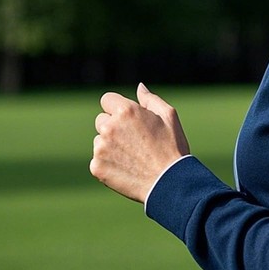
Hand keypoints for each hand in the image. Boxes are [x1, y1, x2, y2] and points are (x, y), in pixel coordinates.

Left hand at [90, 83, 189, 202]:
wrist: (169, 182)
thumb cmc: (172, 147)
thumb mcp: (169, 116)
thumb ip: (150, 99)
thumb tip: (139, 87)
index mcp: (126, 111)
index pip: (107, 99)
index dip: (118, 108)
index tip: (129, 120)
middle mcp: (109, 127)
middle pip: (101, 120)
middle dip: (114, 126)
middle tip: (134, 141)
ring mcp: (100, 148)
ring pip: (99, 141)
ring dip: (110, 145)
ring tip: (133, 156)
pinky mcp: (96, 167)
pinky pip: (97, 160)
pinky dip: (109, 163)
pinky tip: (127, 168)